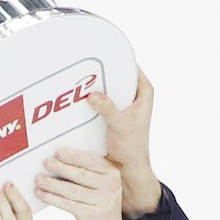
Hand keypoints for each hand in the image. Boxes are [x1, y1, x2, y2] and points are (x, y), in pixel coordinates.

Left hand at [35, 149, 142, 219]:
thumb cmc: (99, 206)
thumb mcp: (100, 187)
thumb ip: (88, 173)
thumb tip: (60, 157)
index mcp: (113, 174)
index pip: (91, 161)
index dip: (73, 156)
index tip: (58, 151)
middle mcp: (110, 187)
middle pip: (81, 175)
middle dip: (61, 167)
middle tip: (45, 162)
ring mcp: (102, 203)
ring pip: (71, 190)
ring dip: (52, 184)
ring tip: (39, 179)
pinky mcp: (91, 216)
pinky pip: (67, 204)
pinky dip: (52, 198)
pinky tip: (41, 193)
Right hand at [86, 69, 160, 217]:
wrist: (126, 169)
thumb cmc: (132, 148)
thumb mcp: (121, 126)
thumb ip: (109, 109)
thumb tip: (94, 95)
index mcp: (144, 92)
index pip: (130, 66)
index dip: (116, 57)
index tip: (99, 50)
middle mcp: (133, 94)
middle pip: (114, 74)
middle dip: (100, 70)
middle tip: (81, 62)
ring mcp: (121, 103)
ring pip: (105, 87)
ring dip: (92, 85)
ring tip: (75, 77)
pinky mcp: (110, 112)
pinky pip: (98, 99)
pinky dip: (88, 99)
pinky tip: (74, 96)